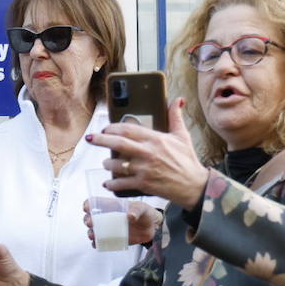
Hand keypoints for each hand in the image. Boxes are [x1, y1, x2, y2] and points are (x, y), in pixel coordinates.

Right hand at [81, 199, 161, 248]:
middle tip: (90, 223)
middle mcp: (108, 217)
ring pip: (94, 231)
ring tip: (93, 235)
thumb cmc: (145, 213)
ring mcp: (110, 229)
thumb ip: (136, 210)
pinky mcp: (113, 239)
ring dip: (90, 233)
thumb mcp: (142, 208)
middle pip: (91, 218)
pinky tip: (97, 244)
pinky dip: (97, 244)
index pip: (95, 203)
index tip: (87, 209)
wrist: (153, 227)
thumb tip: (130, 216)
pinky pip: (101, 242)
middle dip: (87, 220)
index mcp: (112, 206)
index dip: (88, 204)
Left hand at [89, 99, 208, 208]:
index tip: (105, 128)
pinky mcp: (143, 184)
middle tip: (90, 138)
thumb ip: (176, 116)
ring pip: (117, 165)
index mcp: (155, 139)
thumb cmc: (187, 160)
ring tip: (106, 162)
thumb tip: (178, 99)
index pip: (128, 128)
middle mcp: (148, 153)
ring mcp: (144, 170)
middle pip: (117, 143)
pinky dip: (112, 184)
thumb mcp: (182, 136)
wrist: (194, 186)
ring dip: (107, 163)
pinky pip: (121, 183)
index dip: (113, 127)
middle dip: (100, 139)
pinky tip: (108, 183)